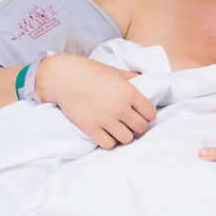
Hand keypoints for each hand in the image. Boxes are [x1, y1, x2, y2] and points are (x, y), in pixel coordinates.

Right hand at [39, 54, 155, 149]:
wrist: (64, 77)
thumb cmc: (91, 71)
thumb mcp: (115, 71)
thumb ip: (132, 79)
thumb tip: (146, 83)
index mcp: (128, 92)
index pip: (151, 113)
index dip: (147, 114)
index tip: (141, 113)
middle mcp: (120, 107)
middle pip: (141, 128)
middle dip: (138, 125)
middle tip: (130, 121)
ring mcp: (105, 119)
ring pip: (127, 139)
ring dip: (124, 134)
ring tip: (118, 128)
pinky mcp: (91, 128)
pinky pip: (109, 144)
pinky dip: (110, 140)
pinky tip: (106, 132)